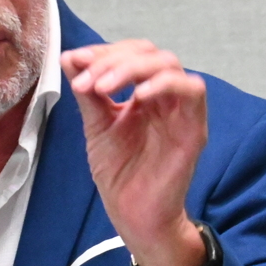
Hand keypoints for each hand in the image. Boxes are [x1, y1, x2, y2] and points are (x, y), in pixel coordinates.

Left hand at [60, 39, 212, 265]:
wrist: (133, 214)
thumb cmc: (120, 174)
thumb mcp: (97, 125)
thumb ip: (88, 92)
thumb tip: (71, 57)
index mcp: (143, 94)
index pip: (131, 54)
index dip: (104, 52)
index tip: (75, 61)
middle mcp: (164, 98)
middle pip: (150, 53)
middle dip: (114, 59)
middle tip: (88, 79)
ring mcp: (181, 111)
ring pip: (169, 65)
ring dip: (132, 68)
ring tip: (102, 86)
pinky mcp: (194, 128)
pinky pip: (192, 90)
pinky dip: (163, 84)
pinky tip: (136, 97)